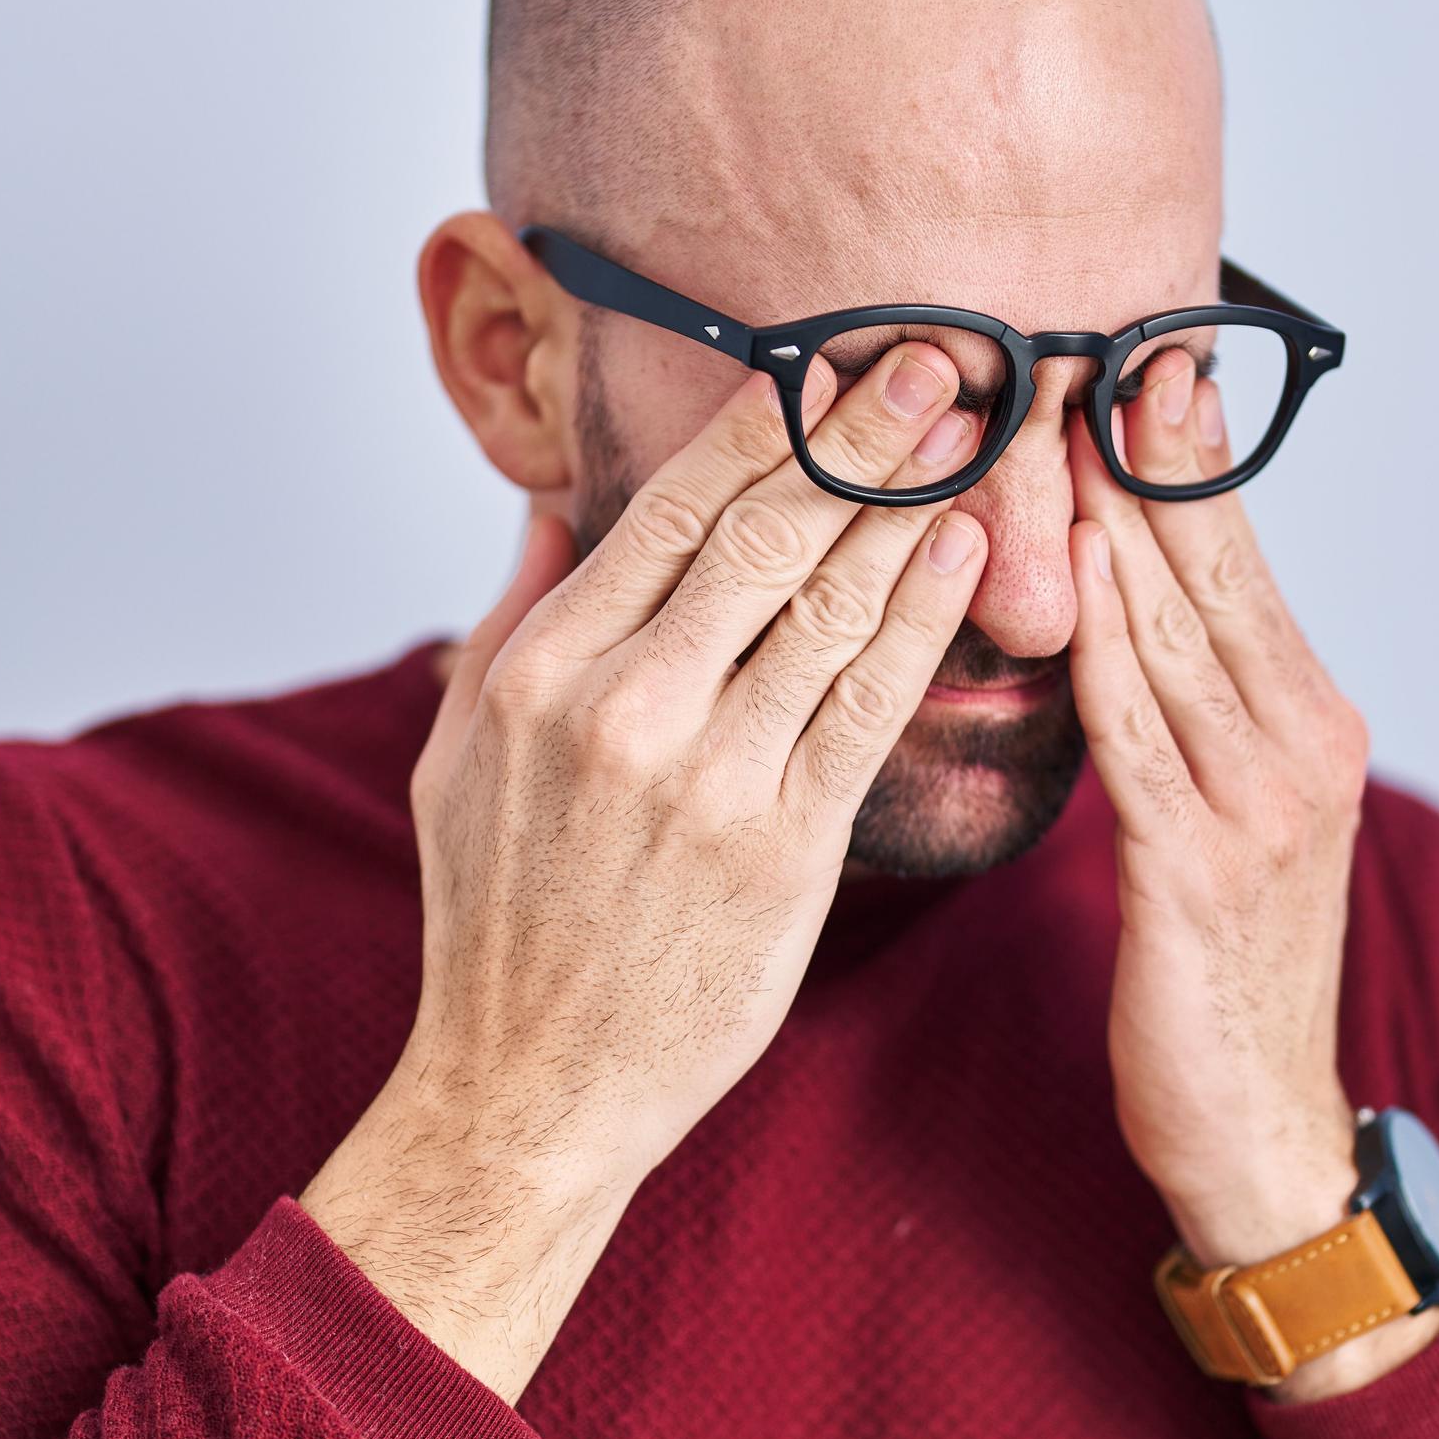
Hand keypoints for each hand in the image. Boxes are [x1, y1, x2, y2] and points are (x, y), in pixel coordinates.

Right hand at [305, 345, 988, 1401]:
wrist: (532, 1085)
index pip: (674, 509)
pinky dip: (924, 616)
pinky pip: (870, 704)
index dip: (764, 424)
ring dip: (913, 503)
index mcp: (544, 668)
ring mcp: (708, 775)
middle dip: (862, 432)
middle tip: (940, 352)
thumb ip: (515, 618)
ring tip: (979, 427)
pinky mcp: (784, 845)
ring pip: (831, 603)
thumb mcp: (460, 755)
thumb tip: (556, 505)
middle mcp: (624, 705)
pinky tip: (970, 551)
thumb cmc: (498, 924)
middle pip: (766, 532)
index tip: (826, 357)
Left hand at [1066, 353, 1435, 1399]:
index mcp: (1304, 713)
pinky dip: (1091, 637)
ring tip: (1041, 405)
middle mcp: (1300, 734)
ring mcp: (1262, 797)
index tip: (1120, 337)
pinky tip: (1045, 568)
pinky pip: (1132, 726)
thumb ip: (1174, 709)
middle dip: (1136, 440)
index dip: (1170, 442)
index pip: (1226, 548)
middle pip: (1203, 558)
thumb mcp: (1209, 818)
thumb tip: (1102, 600)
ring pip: (1166, 620)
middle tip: (1073, 322)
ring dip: (1101, 511)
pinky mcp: (1203, 862)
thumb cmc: (1210, 978)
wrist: (1261, 1132)